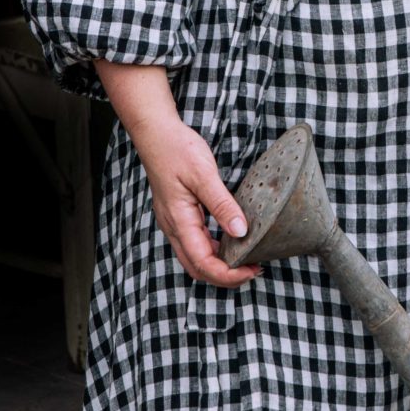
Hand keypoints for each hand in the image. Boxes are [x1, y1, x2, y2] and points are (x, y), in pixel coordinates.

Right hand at [131, 112, 261, 287]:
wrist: (156, 133)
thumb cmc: (176, 150)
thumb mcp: (203, 174)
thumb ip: (222, 204)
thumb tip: (241, 231)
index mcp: (179, 221)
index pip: (203, 262)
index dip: (227, 275)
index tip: (252, 271)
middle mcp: (174, 227)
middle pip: (198, 268)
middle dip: (225, 277)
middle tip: (253, 270)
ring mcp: (174, 222)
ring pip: (195, 257)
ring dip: (219, 265)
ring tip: (246, 259)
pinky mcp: (178, 214)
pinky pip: (195, 242)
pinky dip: (213, 250)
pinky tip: (230, 241)